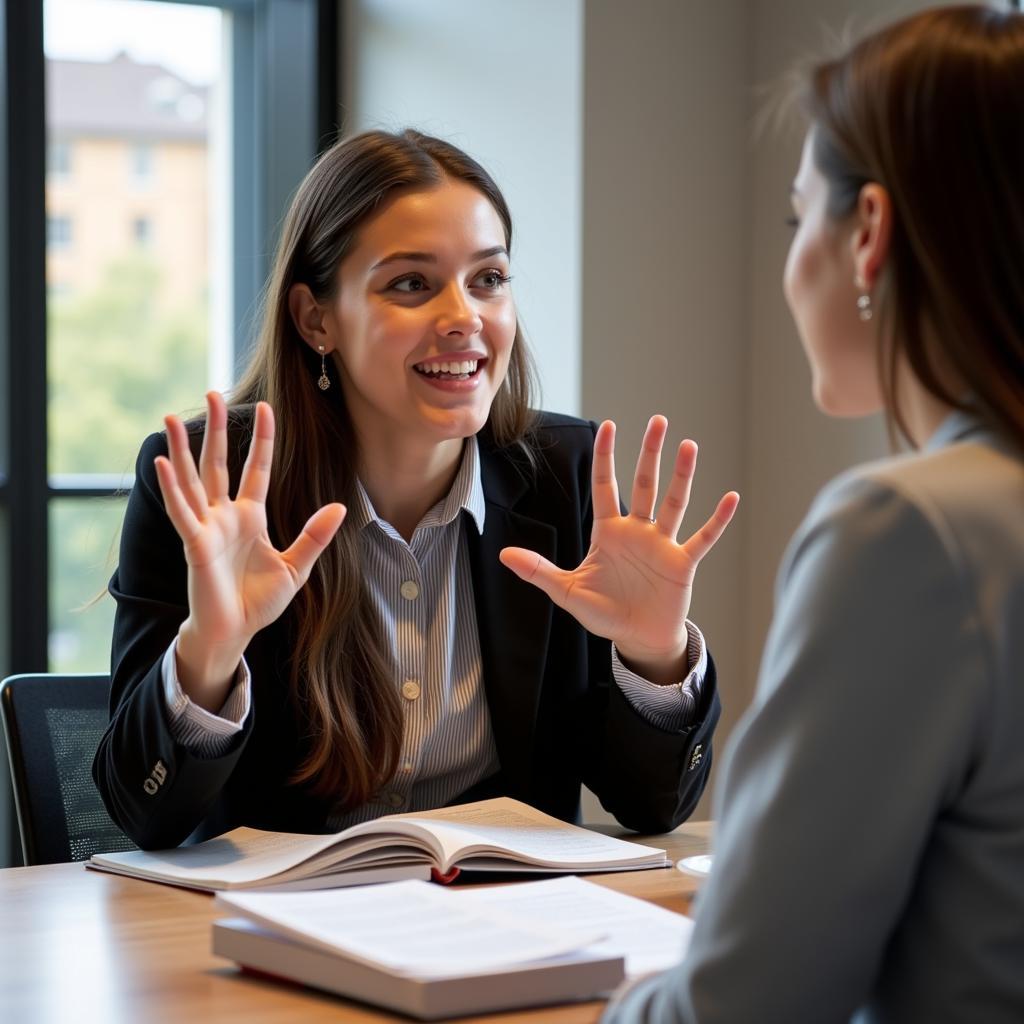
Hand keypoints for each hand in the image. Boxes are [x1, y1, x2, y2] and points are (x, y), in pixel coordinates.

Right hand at [154, 392, 344, 709]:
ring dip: (181, 449)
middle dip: (215, 430)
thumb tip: (340, 507)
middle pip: (218, 463)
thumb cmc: (259, 601)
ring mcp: (206, 527)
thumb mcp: (296, 567)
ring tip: (171, 417)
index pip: (256, 469)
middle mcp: (225, 516)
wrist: (235, 632)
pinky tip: (163, 462)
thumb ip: (315, 536)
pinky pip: (181, 510)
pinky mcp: (194, 544)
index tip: (264, 407)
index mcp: (250, 517)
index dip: (261, 439)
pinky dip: (171, 487)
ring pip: (191, 479)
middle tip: (211, 392)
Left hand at [499, 416, 738, 684]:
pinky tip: (731, 498)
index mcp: (609, 532)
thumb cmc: (604, 612)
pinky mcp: (682, 564)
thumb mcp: (567, 591)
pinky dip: (717, 520)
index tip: (610, 425)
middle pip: (645, 484)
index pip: (605, 486)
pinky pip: (702, 538)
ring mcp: (662, 545)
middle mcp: (638, 531)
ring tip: (689, 446)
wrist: (636, 639)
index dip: (607, 457)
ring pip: (674, 503)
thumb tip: (504, 554)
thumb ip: (539, 570)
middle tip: (659, 420)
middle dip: (650, 453)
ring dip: (682, 476)